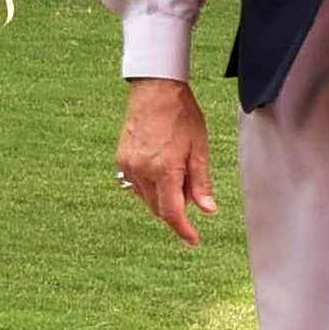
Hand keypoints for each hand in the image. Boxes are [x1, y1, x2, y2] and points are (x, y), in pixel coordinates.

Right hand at [116, 78, 217, 245]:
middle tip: (192, 189)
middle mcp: (141, 171)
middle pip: (158, 208)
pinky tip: (163, 166)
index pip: (172, 212)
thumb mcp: (200, 149)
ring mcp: (128, 165)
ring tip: (179, 170)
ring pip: (146, 197)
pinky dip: (151, 184)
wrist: (156, 89)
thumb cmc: (182, 115)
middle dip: (176, 208)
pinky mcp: (121, 158)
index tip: (193, 240)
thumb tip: (207, 209)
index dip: (184, 230)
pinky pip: (136, 183)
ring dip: (163, 196)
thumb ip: (201, 182)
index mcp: (164, 170)